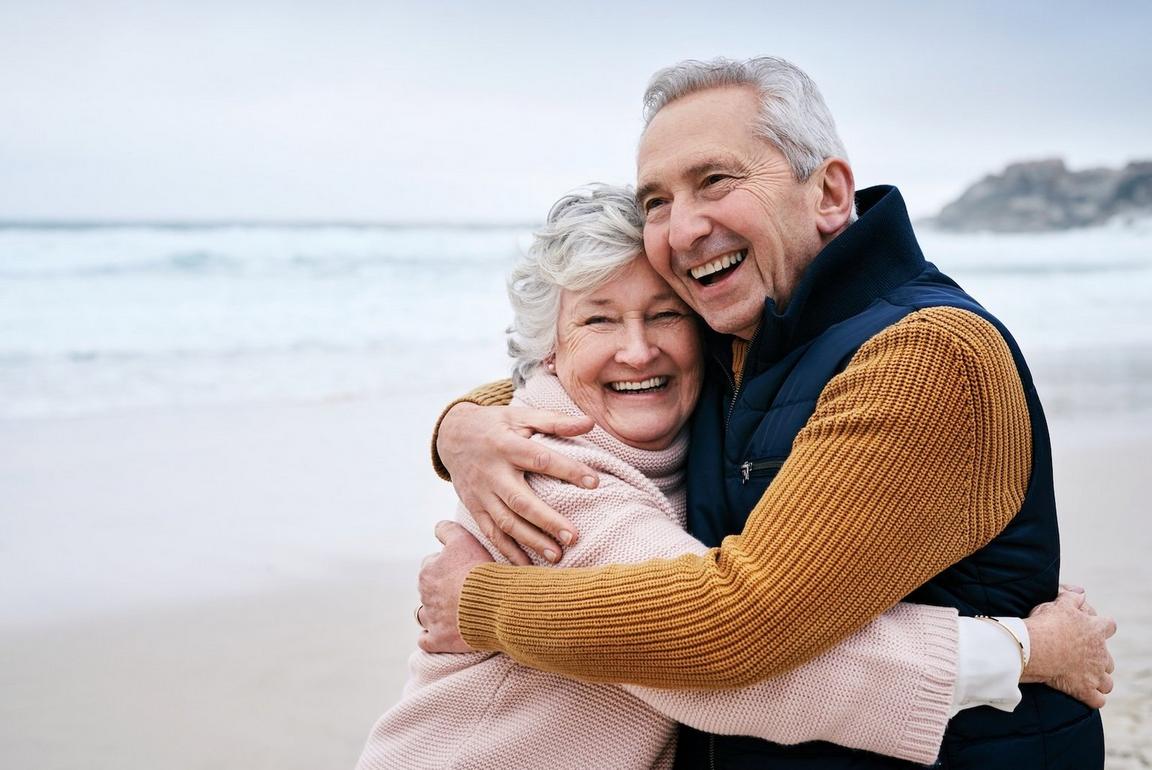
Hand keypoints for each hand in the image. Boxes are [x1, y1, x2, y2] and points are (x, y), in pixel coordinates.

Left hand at [417, 521, 496, 652]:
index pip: (430, 564)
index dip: (446, 565)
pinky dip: (430, 638)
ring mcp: (432, 618)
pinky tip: (439, 635)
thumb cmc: (480, 571)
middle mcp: (426, 595)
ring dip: (433, 613)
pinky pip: (426, 640)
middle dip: (440, 590)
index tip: (460, 569)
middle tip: (461, 590)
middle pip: (428, 589)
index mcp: (428, 571)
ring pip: (423, 614)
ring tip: (450, 613)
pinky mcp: (439, 639)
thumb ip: (447, 530)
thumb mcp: (463, 540)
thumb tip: (437, 529)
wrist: (495, 603)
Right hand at [437, 401, 596, 563]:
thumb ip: (555, 421)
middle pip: (520, 500)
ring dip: (531, 541)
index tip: (595, 483)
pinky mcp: (474, 508)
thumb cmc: (495, 425)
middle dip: (547, 520)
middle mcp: (493, 472)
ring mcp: (481, 493)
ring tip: (558, 556)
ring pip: (505, 522)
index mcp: (507, 446)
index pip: (541, 459)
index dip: (568, 470)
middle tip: (574, 536)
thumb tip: (590, 423)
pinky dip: (508, 552)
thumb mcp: (521, 415)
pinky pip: (491, 533)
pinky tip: (528, 566)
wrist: (451, 434)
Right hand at [1022, 588, 1116, 707]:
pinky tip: (1085, 695)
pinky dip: (1093, 698)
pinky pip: (1098, 700)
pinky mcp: (1085, 690)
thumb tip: (1082, 592)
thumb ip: (1073, 597)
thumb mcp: (1059, 604)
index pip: (1110, 626)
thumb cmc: (1046, 625)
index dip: (1102, 628)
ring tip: (1084, 678)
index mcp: (1096, 630)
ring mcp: (1095, 674)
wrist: (1035, 649)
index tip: (1092, 629)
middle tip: (1080, 657)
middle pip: (1109, 660)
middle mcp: (1101, 653)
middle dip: (1099, 660)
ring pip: (1107, 682)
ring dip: (1099, 681)